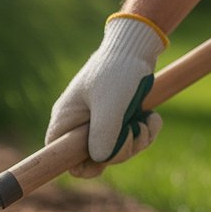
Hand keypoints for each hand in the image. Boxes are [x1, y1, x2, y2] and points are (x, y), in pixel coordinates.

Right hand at [46, 16, 165, 177]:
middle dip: (121, 150)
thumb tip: (100, 160)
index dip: (77, 164)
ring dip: (138, 140)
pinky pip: (128, 140)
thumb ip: (103, 135)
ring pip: (115, 151)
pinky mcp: (115, 120)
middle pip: (93, 159)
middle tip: (136, 131)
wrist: (135, 46)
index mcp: (65, 120)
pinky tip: (152, 117)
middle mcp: (77, 124)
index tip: (101, 162)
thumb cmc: (118, 71)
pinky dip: (143, 132)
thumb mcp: (110, 104)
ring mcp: (97, 123)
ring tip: (148, 120)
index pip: (58, 156)